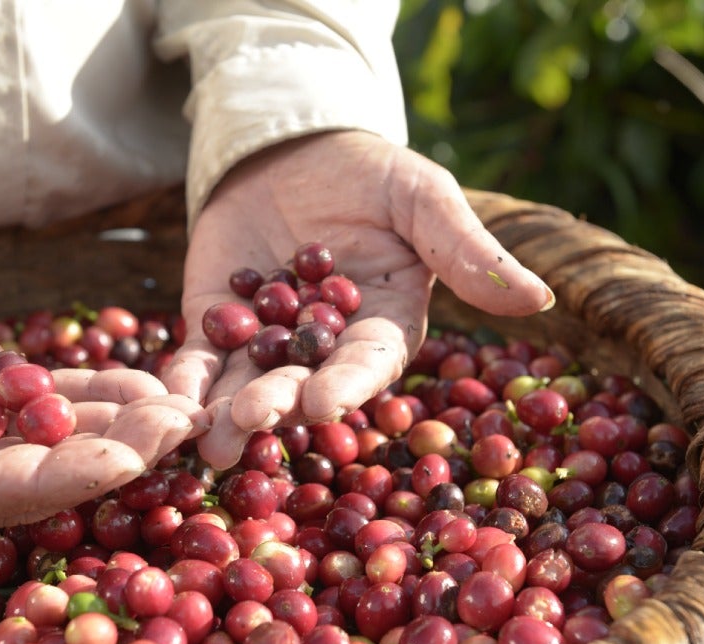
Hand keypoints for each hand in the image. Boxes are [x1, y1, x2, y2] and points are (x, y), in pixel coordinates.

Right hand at [0, 249, 206, 529]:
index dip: (54, 480)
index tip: (129, 459)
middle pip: (22, 478)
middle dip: (107, 456)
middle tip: (182, 428)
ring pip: (36, 442)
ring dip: (110, 426)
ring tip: (179, 405)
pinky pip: (25, 405)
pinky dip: (80, 396)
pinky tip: (137, 383)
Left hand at [161, 130, 553, 467]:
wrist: (295, 149)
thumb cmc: (372, 174)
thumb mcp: (423, 197)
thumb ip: (467, 249)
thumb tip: (539, 297)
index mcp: (383, 327)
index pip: (369, 364)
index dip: (349, 383)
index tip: (326, 401)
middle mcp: (325, 349)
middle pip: (302, 385)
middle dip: (276, 405)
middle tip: (248, 423)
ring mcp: (265, 343)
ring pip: (245, 385)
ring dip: (224, 411)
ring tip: (203, 435)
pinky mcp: (215, 326)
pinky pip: (198, 359)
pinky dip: (183, 381)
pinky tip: (164, 402)